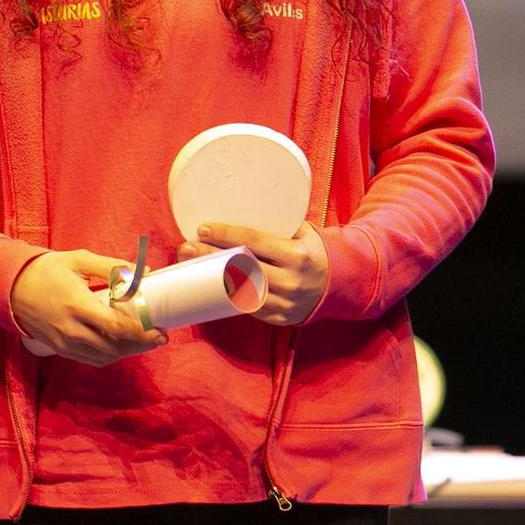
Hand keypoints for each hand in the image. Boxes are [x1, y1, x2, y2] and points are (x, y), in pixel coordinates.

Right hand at [10, 250, 163, 364]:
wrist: (11, 288)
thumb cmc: (47, 270)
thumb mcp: (78, 260)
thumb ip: (111, 266)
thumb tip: (143, 271)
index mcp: (77, 305)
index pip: (117, 327)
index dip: (142, 332)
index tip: (160, 330)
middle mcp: (72, 330)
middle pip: (115, 346)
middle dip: (141, 344)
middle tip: (159, 336)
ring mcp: (65, 343)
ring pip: (105, 357)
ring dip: (128, 351)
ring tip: (144, 341)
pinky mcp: (61, 350)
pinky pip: (92, 360)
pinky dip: (111, 355)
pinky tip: (122, 345)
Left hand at [179, 222, 328, 325]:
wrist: (339, 286)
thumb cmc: (314, 252)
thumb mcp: (304, 233)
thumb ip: (278, 226)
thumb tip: (239, 206)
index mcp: (297, 256)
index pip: (254, 242)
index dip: (226, 234)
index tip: (203, 228)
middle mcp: (292, 281)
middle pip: (241, 267)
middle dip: (210, 256)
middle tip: (185, 247)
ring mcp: (286, 303)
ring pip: (241, 291)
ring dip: (212, 279)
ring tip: (191, 266)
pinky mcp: (281, 318)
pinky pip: (249, 308)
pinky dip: (228, 296)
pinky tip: (210, 286)